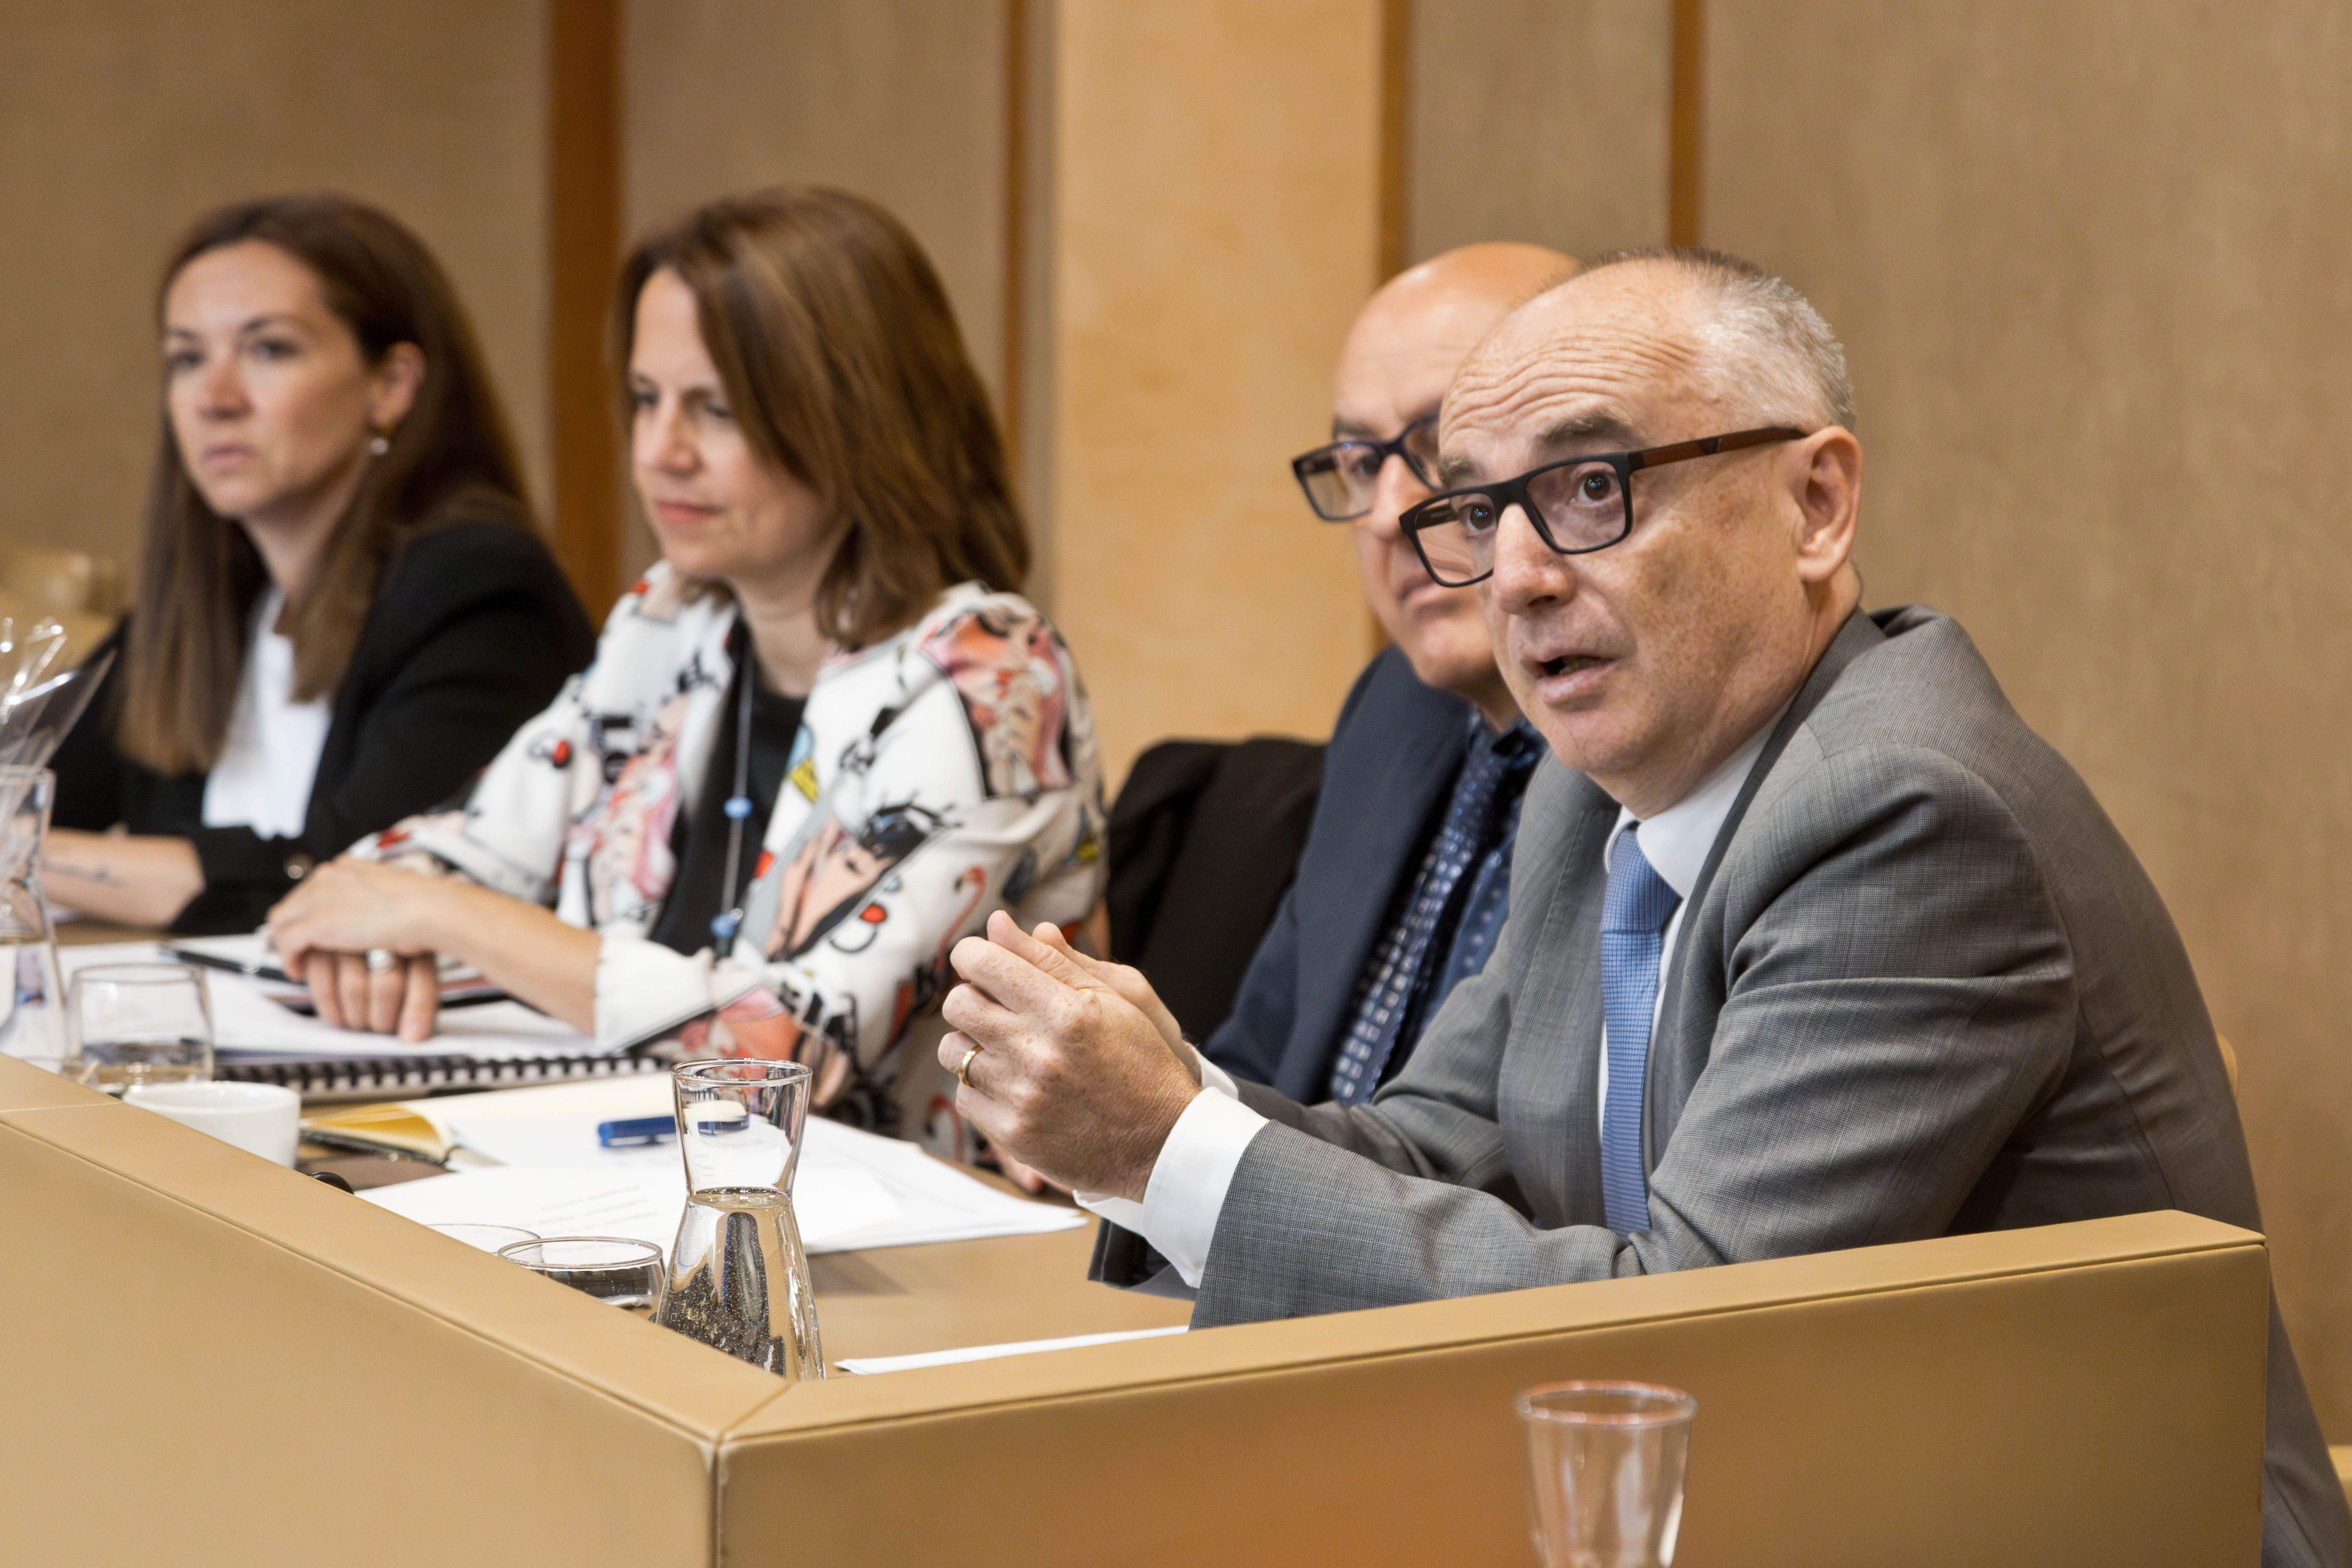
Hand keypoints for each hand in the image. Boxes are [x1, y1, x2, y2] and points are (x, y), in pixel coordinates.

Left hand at [268, 859, 451, 1039]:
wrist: (429, 909)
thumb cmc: (426, 905)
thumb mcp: (398, 894)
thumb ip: (380, 899)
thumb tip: (385, 912)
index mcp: (347, 867)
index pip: (312, 888)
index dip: (310, 912)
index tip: (317, 932)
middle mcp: (328, 877)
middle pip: (292, 903)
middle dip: (294, 928)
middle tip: (303, 951)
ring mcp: (319, 899)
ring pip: (282, 922)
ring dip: (287, 944)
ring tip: (298, 964)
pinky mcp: (316, 924)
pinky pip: (286, 943)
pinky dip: (290, 959)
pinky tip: (298, 972)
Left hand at [939, 910, 1199, 1201]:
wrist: (1163, 1142)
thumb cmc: (1140, 1061)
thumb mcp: (1112, 999)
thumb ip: (1051, 960)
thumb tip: (998, 923)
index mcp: (1065, 1010)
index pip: (984, 964)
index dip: (973, 955)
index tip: (981, 962)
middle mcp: (1037, 1051)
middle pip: (958, 1005)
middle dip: (970, 997)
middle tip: (994, 1007)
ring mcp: (1021, 1096)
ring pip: (953, 1051)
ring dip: (971, 1044)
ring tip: (1004, 1049)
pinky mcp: (1012, 1133)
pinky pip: (964, 1096)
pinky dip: (980, 1087)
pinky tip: (1011, 1085)